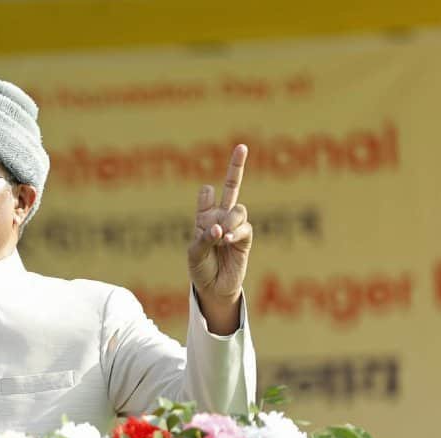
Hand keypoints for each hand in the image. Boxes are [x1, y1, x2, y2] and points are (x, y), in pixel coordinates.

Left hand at [187, 144, 252, 332]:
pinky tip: (227, 240)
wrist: (213, 288)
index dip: (206, 196)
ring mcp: (234, 226)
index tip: (207, 192)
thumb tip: (220, 228)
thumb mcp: (194, 253)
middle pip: (232, 186)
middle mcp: (220, 217)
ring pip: (238, 209)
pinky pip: (245, 227)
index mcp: (203, 216)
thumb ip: (204, 238)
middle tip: (242, 146)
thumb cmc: (200, 269)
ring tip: (221, 238)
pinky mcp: (246, 238)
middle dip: (237, 166)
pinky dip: (235, 233)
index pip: (207, 195)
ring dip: (229, 221)